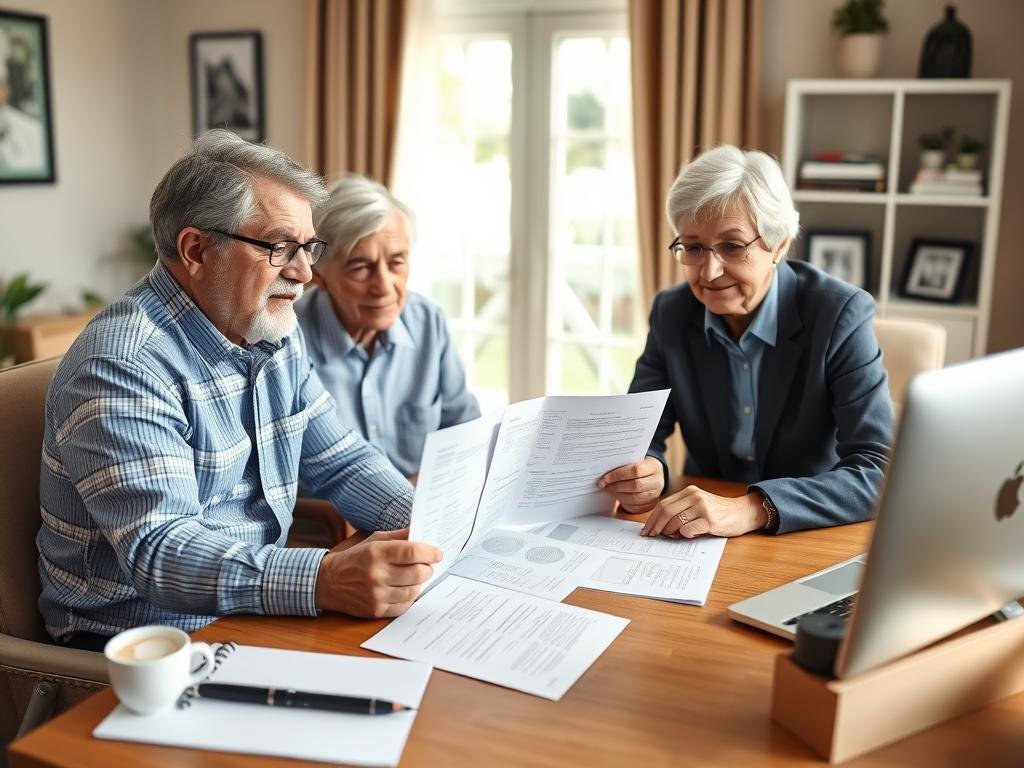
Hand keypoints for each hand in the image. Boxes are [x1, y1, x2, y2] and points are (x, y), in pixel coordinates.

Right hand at [314, 528, 441, 617]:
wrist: (328, 582)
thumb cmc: (355, 558)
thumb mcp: (374, 540)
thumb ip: (399, 536)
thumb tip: (423, 533)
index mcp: (376, 553)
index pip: (412, 552)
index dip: (430, 553)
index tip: (437, 553)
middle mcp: (376, 574)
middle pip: (418, 573)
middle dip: (427, 568)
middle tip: (426, 565)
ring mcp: (376, 595)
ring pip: (414, 591)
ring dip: (419, 583)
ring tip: (414, 577)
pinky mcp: (376, 610)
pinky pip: (404, 605)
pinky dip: (409, 597)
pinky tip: (405, 589)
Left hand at [597, 457, 665, 512]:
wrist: (655, 476)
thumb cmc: (642, 466)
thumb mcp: (637, 461)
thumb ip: (624, 465)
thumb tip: (606, 473)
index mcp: (653, 467)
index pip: (635, 471)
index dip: (618, 475)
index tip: (605, 477)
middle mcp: (657, 482)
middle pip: (636, 486)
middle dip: (617, 486)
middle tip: (604, 485)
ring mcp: (655, 495)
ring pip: (635, 498)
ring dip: (619, 495)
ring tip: (609, 490)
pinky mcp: (650, 505)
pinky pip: (636, 507)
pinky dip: (624, 503)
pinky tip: (618, 497)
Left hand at [641, 487, 766, 537]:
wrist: (743, 512)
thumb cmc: (718, 512)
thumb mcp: (698, 504)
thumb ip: (682, 510)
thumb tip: (660, 526)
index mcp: (689, 492)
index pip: (663, 504)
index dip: (653, 518)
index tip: (647, 530)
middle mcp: (695, 496)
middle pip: (666, 512)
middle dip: (656, 526)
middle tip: (653, 536)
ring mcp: (702, 507)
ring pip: (675, 521)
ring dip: (669, 532)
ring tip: (672, 537)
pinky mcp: (710, 520)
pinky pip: (688, 529)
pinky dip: (684, 535)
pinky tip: (688, 535)